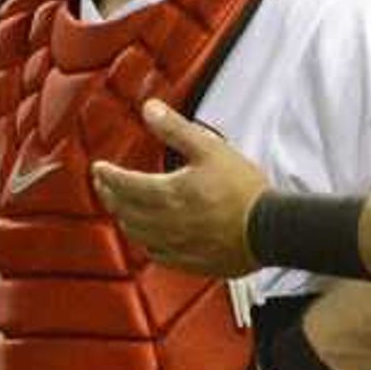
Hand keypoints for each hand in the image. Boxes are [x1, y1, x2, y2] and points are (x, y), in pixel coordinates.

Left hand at [93, 97, 270, 278]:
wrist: (272, 230)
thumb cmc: (244, 190)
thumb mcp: (211, 149)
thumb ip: (176, 129)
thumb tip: (149, 108)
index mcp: (166, 193)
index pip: (123, 184)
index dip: (107, 175)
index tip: (98, 168)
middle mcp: (164, 222)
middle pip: (124, 210)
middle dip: (109, 195)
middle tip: (104, 184)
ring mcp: (176, 245)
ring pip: (136, 233)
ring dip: (124, 218)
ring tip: (121, 207)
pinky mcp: (190, 261)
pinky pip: (156, 254)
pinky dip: (145, 242)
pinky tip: (148, 236)